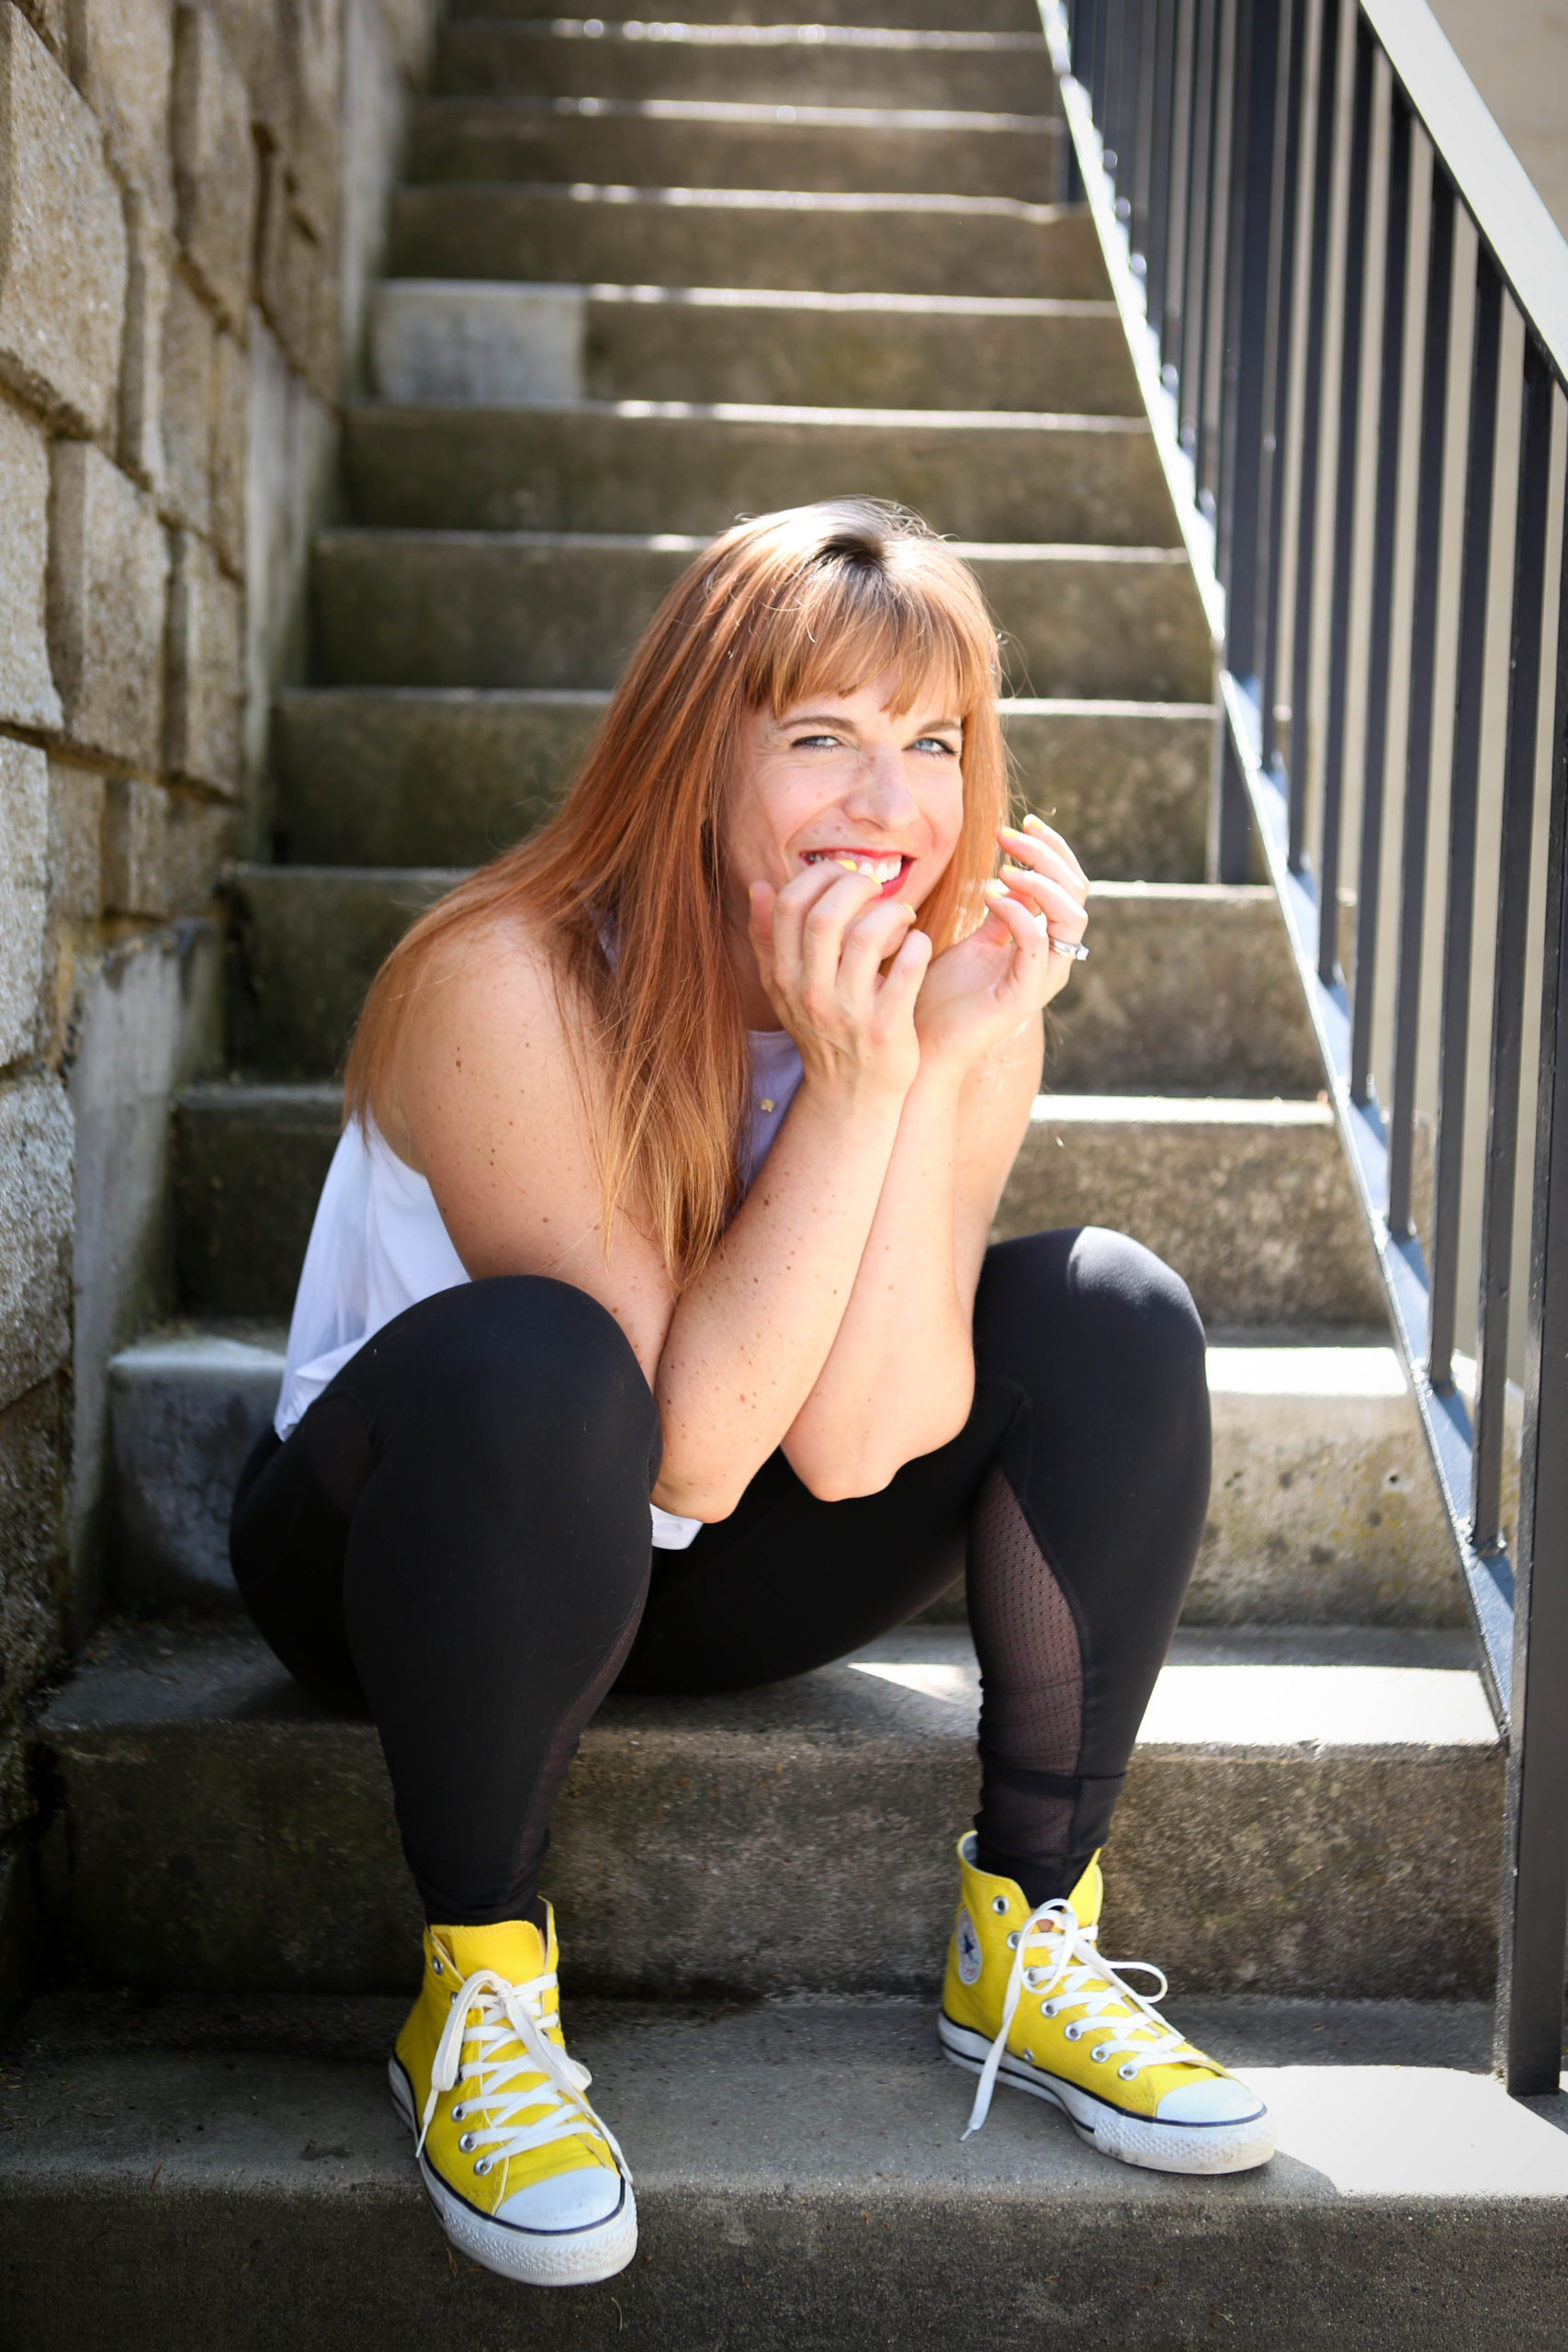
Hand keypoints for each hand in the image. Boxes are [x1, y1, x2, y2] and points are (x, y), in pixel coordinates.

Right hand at [747, 860, 931, 1101]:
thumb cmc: (823, 1031)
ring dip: (893, 912)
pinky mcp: (886, 1027)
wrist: (851, 1094)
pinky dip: (919, 944)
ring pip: (869, 936)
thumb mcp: (785, 990)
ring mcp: (848, 1012)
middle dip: (857, 886)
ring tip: (903, 916)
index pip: (790, 905)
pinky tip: (918, 945)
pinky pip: (909, 968)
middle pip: (826, 915)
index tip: (843, 876)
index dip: (819, 876)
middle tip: (876, 888)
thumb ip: (768, 939)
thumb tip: (760, 886)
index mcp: (784, 977)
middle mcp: (811, 993)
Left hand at [914, 816, 1089, 1072]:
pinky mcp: (1024, 996)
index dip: (1054, 850)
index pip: (1070, 885)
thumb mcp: (975, 941)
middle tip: (1009, 835)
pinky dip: (1019, 912)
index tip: (1023, 821)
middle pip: (1077, 894)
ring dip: (1040, 881)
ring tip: (1004, 866)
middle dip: (1047, 855)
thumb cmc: (941, 994)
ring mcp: (1043, 979)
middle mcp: (1052, 959)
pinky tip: (991, 895)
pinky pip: (1037, 944)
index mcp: (1045, 943)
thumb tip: (1012, 871)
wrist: (920, 1043)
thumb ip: (1002, 912)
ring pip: (1071, 917)